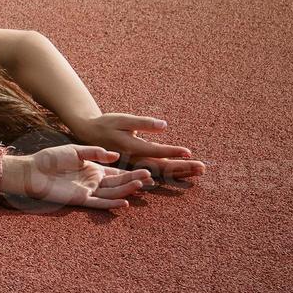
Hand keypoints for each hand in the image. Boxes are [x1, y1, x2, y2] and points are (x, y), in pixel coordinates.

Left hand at [0, 145, 153, 209]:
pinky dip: (111, 203)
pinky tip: (124, 202)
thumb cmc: (50, 159)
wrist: (32, 170)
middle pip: (118, 183)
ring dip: (126, 190)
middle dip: (134, 180)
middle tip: (150, 177)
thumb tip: (114, 155)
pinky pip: (98, 203)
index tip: (147, 170)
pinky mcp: (79, 199)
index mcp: (93, 169)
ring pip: (112, 193)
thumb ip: (94, 153)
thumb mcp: (74, 151)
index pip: (116, 172)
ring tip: (141, 186)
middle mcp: (93, 181)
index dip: (131, 172)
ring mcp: (87, 191)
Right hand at [69, 113, 205, 181]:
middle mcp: (134, 159)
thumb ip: (143, 123)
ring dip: (181, 171)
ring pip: (162, 171)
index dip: (172, 152)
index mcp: (130, 147)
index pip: (155, 151)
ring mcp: (136, 164)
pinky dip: (173, 172)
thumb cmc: (107, 123)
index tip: (189, 152)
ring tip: (200, 171)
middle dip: (183, 167)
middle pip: (162, 166)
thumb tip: (164, 125)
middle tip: (202, 168)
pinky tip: (185, 173)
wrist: (89, 133)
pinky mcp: (138, 165)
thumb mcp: (123, 119)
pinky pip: (158, 171)